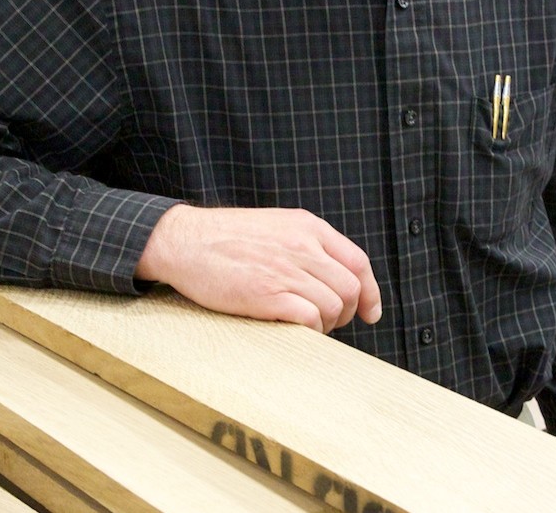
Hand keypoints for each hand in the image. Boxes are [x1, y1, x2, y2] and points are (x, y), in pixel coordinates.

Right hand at [135, 204, 382, 333]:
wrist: (185, 240)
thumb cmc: (226, 237)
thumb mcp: (276, 225)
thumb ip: (306, 244)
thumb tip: (333, 275)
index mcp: (308, 227)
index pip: (358, 262)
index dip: (371, 292)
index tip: (371, 313)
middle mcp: (303, 247)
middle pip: (351, 288)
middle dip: (348, 313)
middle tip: (330, 322)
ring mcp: (286, 270)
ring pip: (335, 306)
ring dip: (328, 324)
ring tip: (309, 326)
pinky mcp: (268, 294)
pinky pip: (311, 319)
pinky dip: (312, 330)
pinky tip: (298, 330)